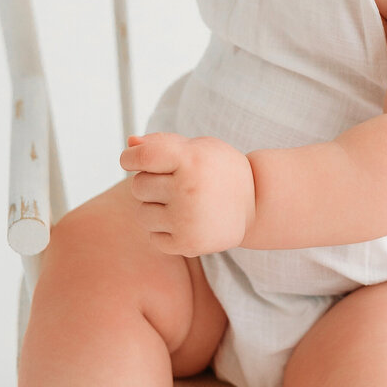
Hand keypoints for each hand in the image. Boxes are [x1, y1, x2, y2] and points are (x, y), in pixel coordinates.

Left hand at [119, 132, 255, 255]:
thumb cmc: (220, 170)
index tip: (132, 159)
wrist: (256, 203)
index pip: (142, 157)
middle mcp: (188, 189)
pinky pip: (154, 237)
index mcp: (191, 159)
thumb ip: (162, 142)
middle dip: (150, 183)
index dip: (130, 157)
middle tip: (174, 184)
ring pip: (143, 214)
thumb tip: (130, 143)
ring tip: (181, 204)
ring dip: (155, 209)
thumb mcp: (198, 147)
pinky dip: (165, 231)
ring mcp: (187, 219)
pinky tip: (186, 222)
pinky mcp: (188, 244)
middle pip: (138, 186)